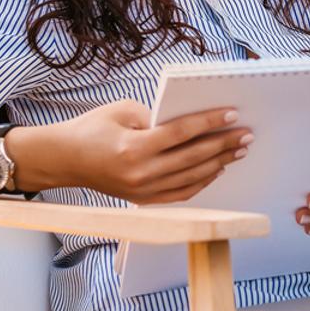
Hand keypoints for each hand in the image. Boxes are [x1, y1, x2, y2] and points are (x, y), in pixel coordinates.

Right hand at [52, 99, 251, 203]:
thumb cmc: (91, 128)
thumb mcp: (122, 110)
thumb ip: (156, 116)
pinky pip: (181, 194)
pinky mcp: (142, 200)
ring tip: (238, 150)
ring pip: (191, 178)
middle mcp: (141, 173)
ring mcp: (143, 191)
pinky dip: (201, 182)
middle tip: (246, 134)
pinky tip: (216, 169)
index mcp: (134, 147)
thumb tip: (189, 123)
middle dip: (223, 144)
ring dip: (218, 163)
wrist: (63, 159)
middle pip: (193, 157)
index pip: (182, 133)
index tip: (232, 113)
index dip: (209, 122)